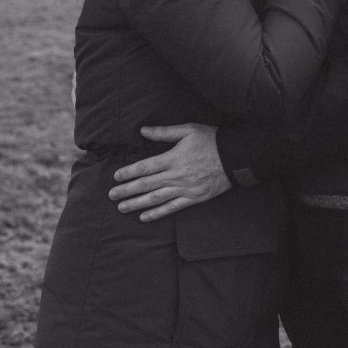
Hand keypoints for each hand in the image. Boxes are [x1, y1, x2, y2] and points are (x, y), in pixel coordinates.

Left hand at [108, 123, 231, 221]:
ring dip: (137, 204)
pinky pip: (173, 208)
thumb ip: (164, 132)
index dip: (129, 172)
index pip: (146, 167)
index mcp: (174, 158)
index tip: (116, 177)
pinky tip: (144, 217)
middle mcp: (177, 175)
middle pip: (147, 184)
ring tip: (122, 208)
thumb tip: (143, 130)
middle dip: (127, 190)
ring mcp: (185, 188)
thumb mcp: (188, 130)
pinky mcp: (194, 198)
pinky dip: (157, 213)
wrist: (235, 156)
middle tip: (111, 195)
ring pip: (156, 198)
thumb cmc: (211, 140)